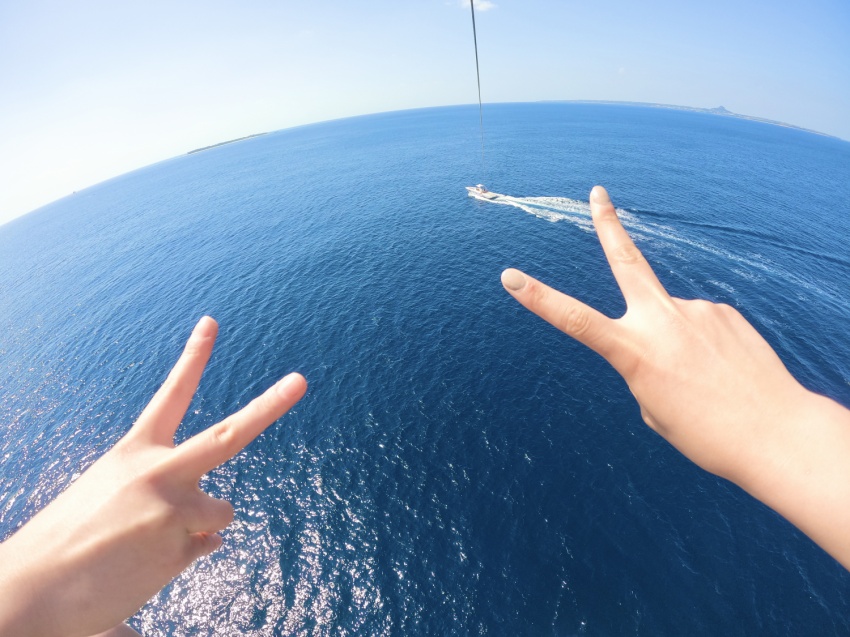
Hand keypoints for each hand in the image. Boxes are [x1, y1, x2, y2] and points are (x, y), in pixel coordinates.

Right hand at [0, 317, 306, 636]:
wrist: (28, 593)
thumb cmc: (67, 542)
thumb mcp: (112, 500)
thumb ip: (167, 501)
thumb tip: (216, 534)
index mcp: (134, 452)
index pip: (171, 395)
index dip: (194, 357)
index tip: (212, 322)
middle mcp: (159, 473)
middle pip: (230, 434)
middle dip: (270, 405)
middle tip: (300, 381)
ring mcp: (174, 510)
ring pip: (222, 511)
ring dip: (199, 525)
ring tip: (146, 542)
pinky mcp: (180, 548)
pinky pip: (204, 547)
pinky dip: (181, 555)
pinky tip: (140, 566)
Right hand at [501, 186, 849, 567]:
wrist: (776, 433)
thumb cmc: (708, 434)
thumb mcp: (655, 409)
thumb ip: (645, 365)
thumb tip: (662, 335)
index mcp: (634, 352)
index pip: (574, 320)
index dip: (538, 298)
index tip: (509, 276)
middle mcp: (661, 321)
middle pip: (627, 260)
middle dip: (608, 224)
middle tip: (598, 192)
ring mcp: (696, 310)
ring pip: (671, 321)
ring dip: (677, 345)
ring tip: (704, 380)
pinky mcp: (725, 312)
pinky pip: (701, 326)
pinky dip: (703, 347)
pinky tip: (722, 371)